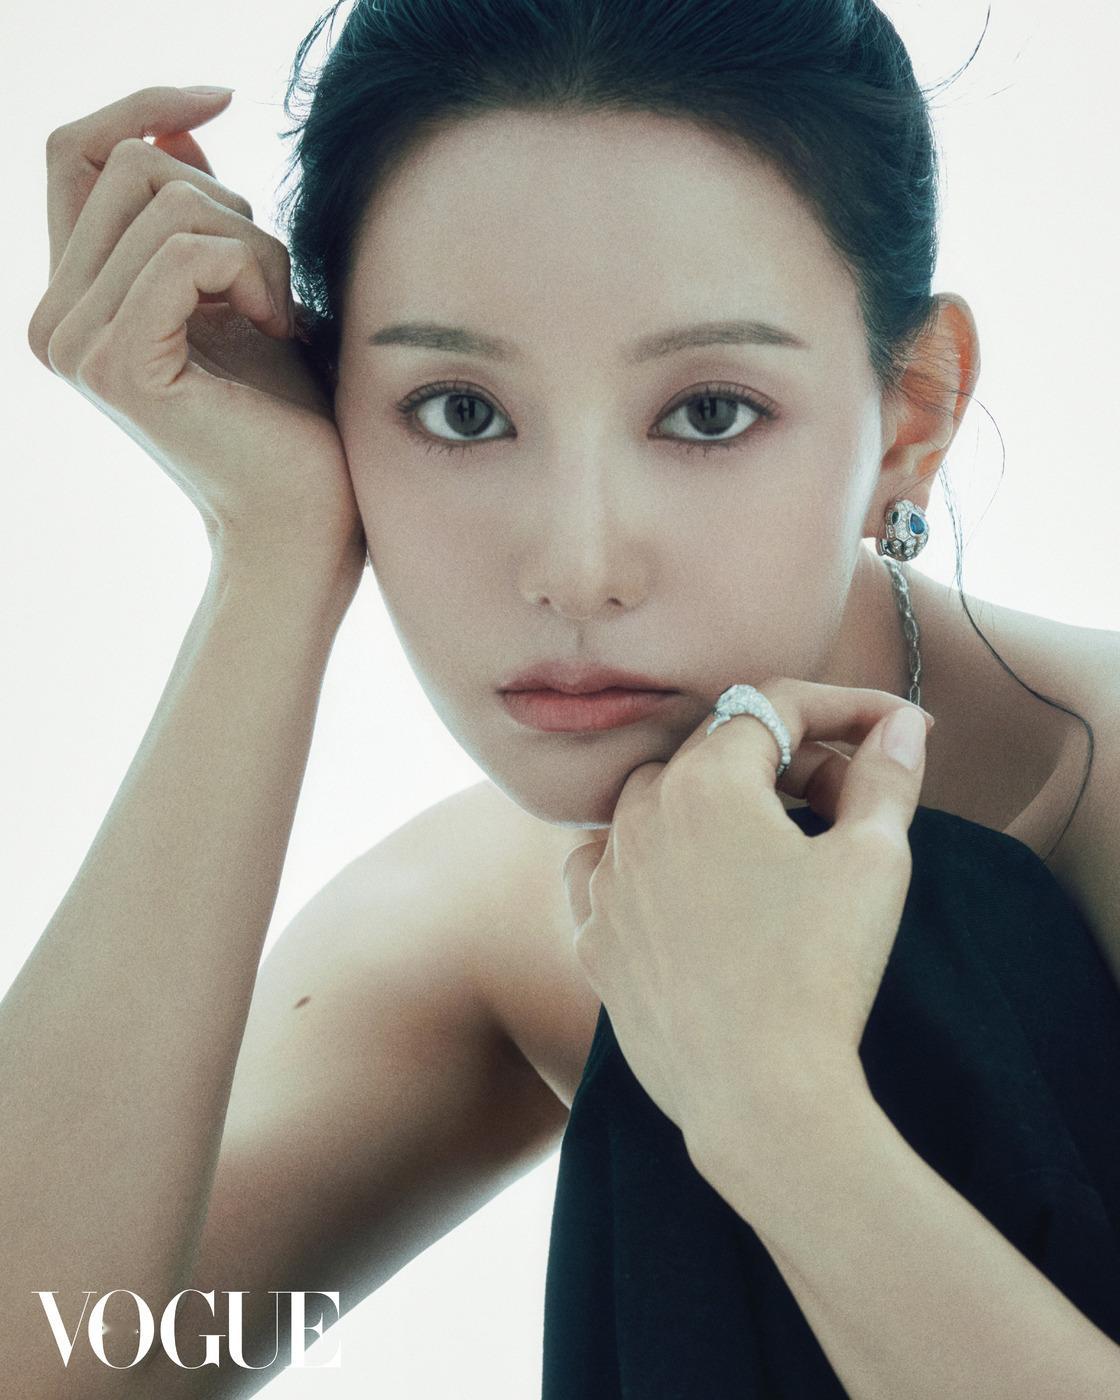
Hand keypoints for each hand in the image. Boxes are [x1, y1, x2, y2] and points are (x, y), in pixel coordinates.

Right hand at [27, 85, 364, 583]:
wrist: (307, 520)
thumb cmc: (292, 416)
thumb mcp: (243, 289)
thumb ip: (198, 215)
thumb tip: (177, 121)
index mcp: (76, 296)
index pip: (77, 151)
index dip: (146, 103)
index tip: (225, 96)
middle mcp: (56, 317)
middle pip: (130, 161)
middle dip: (230, 200)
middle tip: (271, 285)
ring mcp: (76, 342)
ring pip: (167, 200)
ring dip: (256, 245)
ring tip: (279, 315)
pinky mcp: (117, 364)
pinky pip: (185, 252)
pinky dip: (253, 272)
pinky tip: (278, 327)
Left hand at [561, 678, 933, 1173]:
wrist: (759, 1096)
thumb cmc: (822, 971)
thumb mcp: (873, 861)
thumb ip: (885, 777)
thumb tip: (904, 726)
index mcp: (706, 782)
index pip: (775, 708)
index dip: (844, 708)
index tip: (894, 730)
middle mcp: (640, 816)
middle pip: (716, 752)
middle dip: (786, 760)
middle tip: (846, 802)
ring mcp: (606, 880)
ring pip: (652, 805)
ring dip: (709, 806)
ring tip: (767, 844)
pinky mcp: (594, 939)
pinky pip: (608, 872)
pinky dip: (648, 864)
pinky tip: (684, 889)